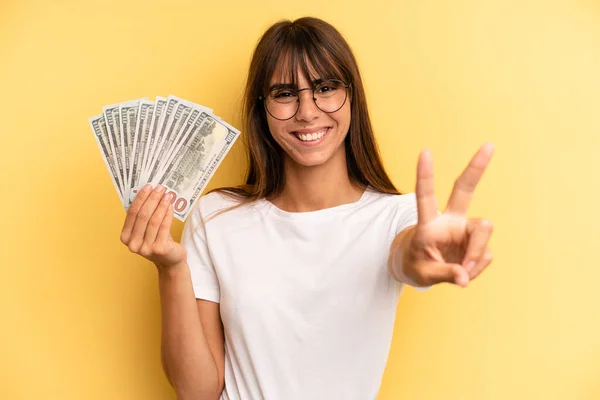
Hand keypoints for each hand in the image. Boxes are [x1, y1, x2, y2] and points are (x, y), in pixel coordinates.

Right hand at [120, 184, 186, 269]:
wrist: (169, 260)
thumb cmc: (156, 240)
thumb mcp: (145, 230)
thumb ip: (143, 216)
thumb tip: (148, 192)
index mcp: (125, 237)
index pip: (132, 213)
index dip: (140, 198)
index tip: (148, 186)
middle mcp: (133, 244)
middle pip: (143, 216)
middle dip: (152, 199)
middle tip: (160, 188)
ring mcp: (146, 248)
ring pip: (154, 221)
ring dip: (161, 205)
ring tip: (168, 195)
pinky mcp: (159, 249)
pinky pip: (164, 227)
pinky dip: (168, 214)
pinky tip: (171, 206)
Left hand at [403, 142, 494, 287]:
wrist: (419, 267)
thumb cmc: (415, 264)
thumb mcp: (423, 274)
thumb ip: (444, 274)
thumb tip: (464, 277)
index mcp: (428, 223)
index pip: (425, 197)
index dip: (425, 176)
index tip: (425, 152)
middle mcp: (449, 220)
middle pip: (464, 189)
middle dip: (476, 168)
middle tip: (489, 145)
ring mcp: (465, 229)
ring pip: (483, 230)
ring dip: (476, 253)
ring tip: (464, 272)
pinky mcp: (476, 242)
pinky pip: (484, 255)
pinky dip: (476, 268)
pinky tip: (465, 271)